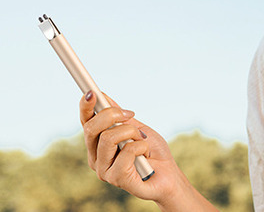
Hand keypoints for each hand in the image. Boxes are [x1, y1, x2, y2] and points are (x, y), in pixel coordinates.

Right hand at [79, 92, 216, 210]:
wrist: (169, 175)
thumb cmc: (152, 152)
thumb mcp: (137, 128)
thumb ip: (119, 117)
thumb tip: (102, 96)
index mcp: (98, 145)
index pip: (85, 123)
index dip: (86, 107)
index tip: (92, 92)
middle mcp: (96, 158)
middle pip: (91, 129)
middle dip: (113, 115)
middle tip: (131, 114)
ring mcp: (104, 170)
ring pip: (108, 138)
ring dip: (132, 133)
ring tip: (142, 140)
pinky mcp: (116, 179)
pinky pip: (126, 152)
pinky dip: (141, 147)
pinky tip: (145, 156)